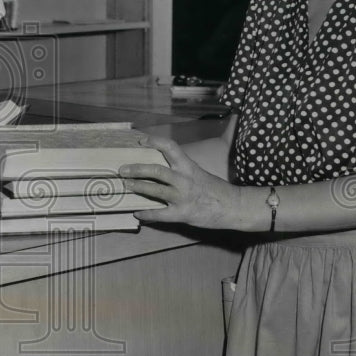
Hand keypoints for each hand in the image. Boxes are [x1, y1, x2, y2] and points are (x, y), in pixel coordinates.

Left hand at [118, 134, 245, 229]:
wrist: (232, 206)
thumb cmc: (215, 189)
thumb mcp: (198, 173)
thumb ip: (181, 170)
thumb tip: (161, 168)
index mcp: (188, 166)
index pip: (170, 147)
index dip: (154, 141)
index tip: (141, 141)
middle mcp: (184, 179)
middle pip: (156, 170)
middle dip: (137, 169)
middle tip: (123, 170)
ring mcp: (182, 197)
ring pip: (154, 190)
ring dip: (138, 187)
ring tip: (126, 186)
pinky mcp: (182, 213)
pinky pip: (159, 214)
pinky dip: (146, 214)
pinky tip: (137, 213)